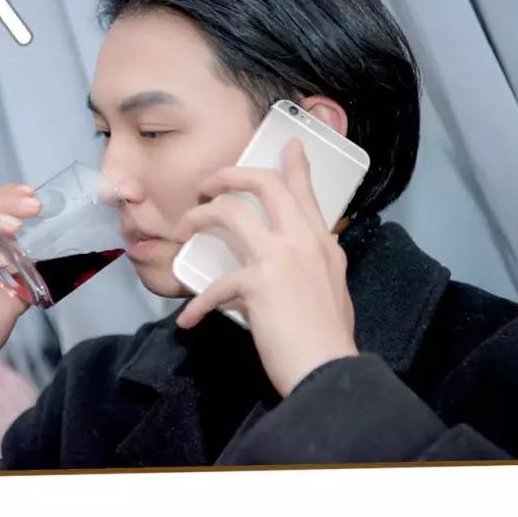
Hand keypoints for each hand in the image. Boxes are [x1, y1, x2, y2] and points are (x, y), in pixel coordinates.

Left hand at [173, 139, 358, 397]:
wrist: (327, 371)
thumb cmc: (327, 340)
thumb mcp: (333, 291)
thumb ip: (315, 268)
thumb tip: (295, 267)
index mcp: (322, 244)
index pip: (306, 193)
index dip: (295, 165)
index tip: (287, 145)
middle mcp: (304, 242)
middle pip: (265, 185)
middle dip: (230, 176)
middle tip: (208, 186)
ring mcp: (281, 259)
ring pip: (230, 214)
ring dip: (200, 218)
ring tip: (184, 230)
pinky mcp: (258, 284)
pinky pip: (215, 285)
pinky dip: (197, 305)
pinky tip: (188, 321)